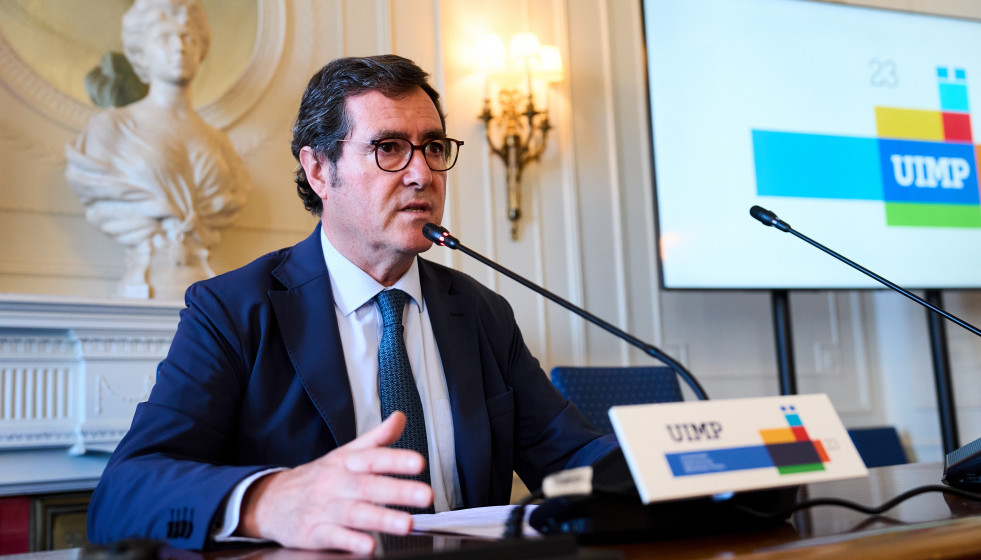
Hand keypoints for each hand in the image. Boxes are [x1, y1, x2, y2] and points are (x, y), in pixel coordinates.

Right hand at [238, 411, 433, 552]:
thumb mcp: (344, 453)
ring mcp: (325, 508)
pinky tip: (369, 545)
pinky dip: (351, 541)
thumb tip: (401, 418)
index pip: (373, 458)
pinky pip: (334, 537)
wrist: (269, 500)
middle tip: (425, 495)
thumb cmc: (317, 477)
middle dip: (399, 491)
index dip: (397, 459)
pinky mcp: (314, 533)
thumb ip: (376, 439)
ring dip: (382, 518)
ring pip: (355, 513)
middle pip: (369, 486)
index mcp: (346, 463)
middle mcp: (336, 483)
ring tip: (407, 524)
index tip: (419, 462)